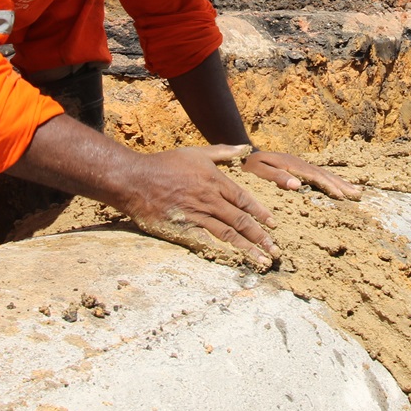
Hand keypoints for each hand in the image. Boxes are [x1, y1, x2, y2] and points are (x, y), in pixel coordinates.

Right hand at [115, 144, 279, 268]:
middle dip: (261, 237)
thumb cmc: (165, 164)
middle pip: (240, 220)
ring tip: (261, 261)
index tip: (274, 225)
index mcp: (214, 180)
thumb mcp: (195, 152)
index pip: (244, 199)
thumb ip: (222, 152)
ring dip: (247, 249)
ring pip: (227, 234)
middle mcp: (208, 198)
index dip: (261, 213)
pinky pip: (204, 242)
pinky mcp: (181, 228)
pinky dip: (219, 252)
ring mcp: (195, 214)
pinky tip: (232, 262)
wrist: (134, 179)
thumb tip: (245, 148)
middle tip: (276, 251)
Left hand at [243, 149, 362, 199]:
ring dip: (340, 183)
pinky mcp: (299, 169)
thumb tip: (297, 185)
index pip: (315, 176)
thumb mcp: (258, 170)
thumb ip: (276, 176)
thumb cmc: (248, 165)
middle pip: (325, 174)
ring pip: (324, 174)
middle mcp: (299, 163)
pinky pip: (319, 175)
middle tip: (358, 194)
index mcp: (292, 164)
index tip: (341, 196)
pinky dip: (331, 181)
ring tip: (356, 192)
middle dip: (342, 184)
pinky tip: (338, 188)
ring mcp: (300, 165)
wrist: (244, 154)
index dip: (329, 186)